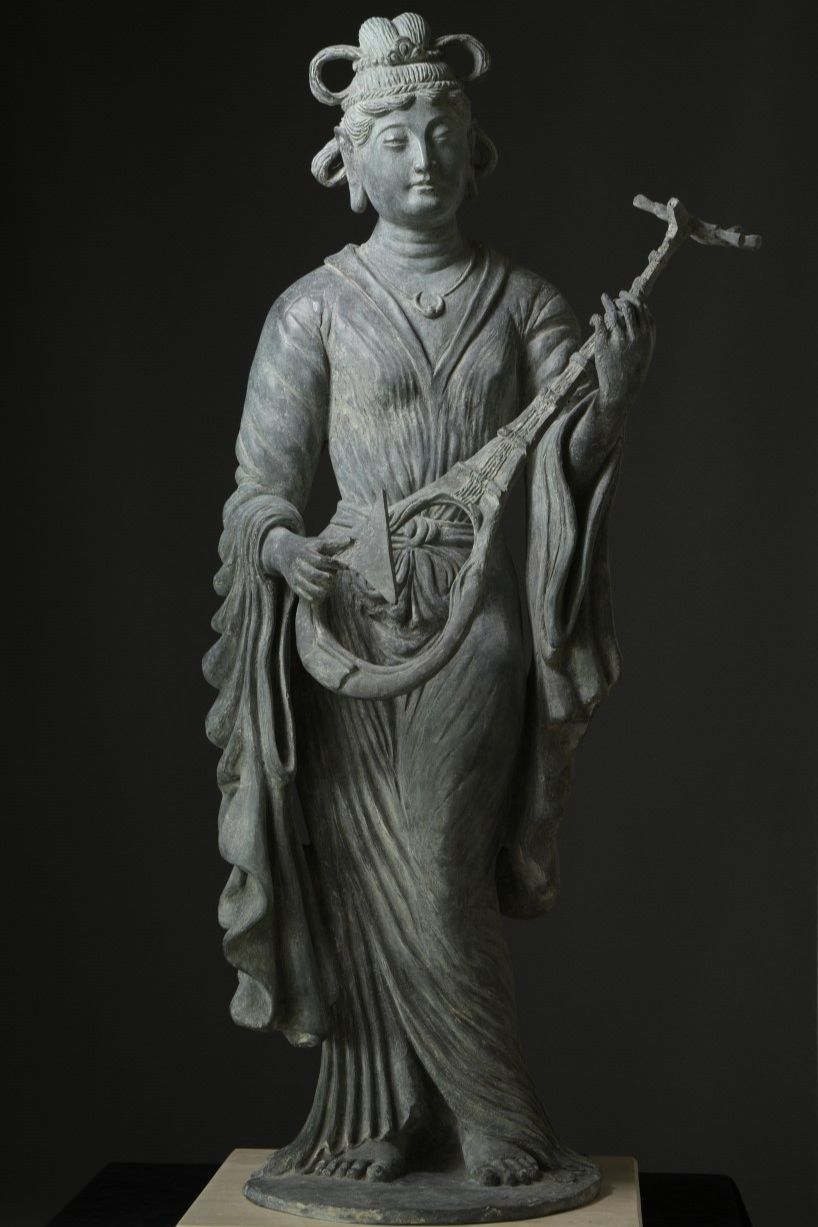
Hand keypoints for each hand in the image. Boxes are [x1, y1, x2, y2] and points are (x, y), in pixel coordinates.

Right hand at [261, 528, 349, 602]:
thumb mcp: (319, 542)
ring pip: (307, 586)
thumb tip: (352, 540)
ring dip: (320, 590)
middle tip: (333, 578)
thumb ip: (335, 543)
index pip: (323, 560)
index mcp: (307, 552)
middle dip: (325, 577)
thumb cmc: (307, 547)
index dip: (336, 564)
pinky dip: (313, 597)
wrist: (283, 551)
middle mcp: (299, 564)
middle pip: (313, 574)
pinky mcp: (293, 584)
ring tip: (330, 589)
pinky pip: (303, 594)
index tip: (347, 566)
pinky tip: (323, 595)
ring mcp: (295, 575)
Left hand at [591, 291, 655, 413]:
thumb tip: (638, 312)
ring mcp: (619, 338)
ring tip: (604, 298)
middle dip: (622, 299)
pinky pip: (599, 321)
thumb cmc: (633, 370)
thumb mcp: (645, 350)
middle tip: (615, 298)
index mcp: (647, 335)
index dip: (634, 300)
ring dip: (608, 302)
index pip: (642, 309)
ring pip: (613, 312)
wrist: (621, 389)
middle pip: (629, 306)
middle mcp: (635, 335)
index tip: (627, 297)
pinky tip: (594, 320)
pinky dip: (596, 317)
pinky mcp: (604, 343)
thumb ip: (644, 332)